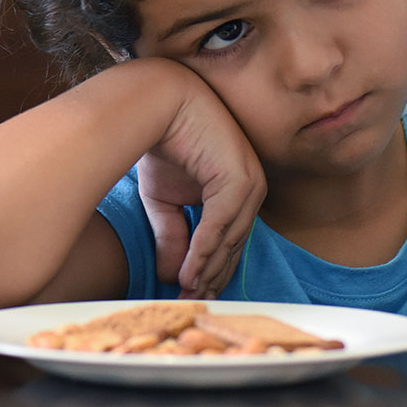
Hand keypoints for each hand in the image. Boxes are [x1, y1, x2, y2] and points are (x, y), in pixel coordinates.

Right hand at [138, 80, 265, 298]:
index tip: (193, 296)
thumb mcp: (164, 200)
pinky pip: (220, 224)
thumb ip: (173, 234)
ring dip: (208, 270)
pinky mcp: (238, 178)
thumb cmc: (161, 142)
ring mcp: (249, 181)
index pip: (230, 239)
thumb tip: (174, 275)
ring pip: (229, 239)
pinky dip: (203, 251)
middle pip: (233, 244)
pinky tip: (188, 273)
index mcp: (240, 190)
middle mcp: (251, 187)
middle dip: (212, 277)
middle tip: (193, 304)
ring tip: (188, 294)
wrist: (155, 102)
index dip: (211, 269)